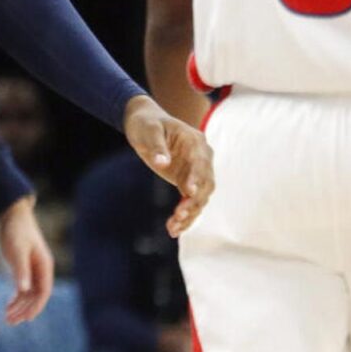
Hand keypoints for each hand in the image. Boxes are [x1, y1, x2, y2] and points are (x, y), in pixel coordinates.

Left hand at [0, 195, 53, 324]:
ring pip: (28, 295)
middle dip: (25, 310)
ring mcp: (33, 270)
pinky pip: (22, 289)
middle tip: (11, 321)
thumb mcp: (17, 250)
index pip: (43, 292)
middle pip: (36, 296)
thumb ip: (21, 270)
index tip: (27, 319)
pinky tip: (8, 306)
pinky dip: (16, 298)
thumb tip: (23, 290)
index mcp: (45, 267)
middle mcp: (41, 271)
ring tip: (7, 318)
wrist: (12, 216)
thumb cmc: (16, 231)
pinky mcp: (23, 269)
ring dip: (19, 307)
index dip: (36, 306)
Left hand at [121, 96, 213, 236]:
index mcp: (195, 142)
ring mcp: (195, 171)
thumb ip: (156, 146)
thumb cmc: (146, 123)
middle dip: (194, 202)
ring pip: (199, 197)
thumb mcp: (148, 130)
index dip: (196, 178)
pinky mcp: (186, 181)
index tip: (188, 191)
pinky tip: (174, 229)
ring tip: (174, 227)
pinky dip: (184, 215)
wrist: (144, 122)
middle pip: (205, 184)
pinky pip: (189, 201)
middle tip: (178, 215)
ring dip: (189, 213)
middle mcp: (201, 158)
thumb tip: (163, 163)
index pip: (201, 163)